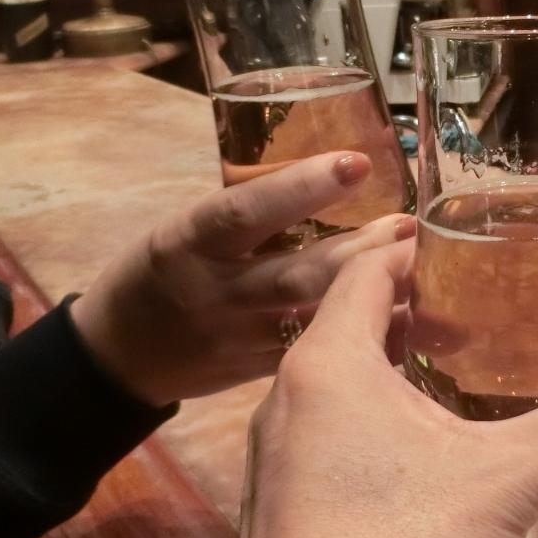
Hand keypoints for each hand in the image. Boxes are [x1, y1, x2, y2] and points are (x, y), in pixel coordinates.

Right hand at [71, 152, 413, 407]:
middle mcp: (216, 292)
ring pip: (313, 319)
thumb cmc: (160, 270)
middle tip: (411, 227)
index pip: (246, 211)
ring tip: (421, 273)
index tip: (358, 164)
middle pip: (295, 274)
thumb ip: (252, 212)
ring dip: (373, 300)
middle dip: (360, 252)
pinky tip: (406, 323)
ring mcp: (238, 339)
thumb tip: (336, 175)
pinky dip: (362, 340)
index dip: (303, 188)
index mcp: (189, 242)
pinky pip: (316, 353)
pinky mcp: (257, 374)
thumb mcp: (188, 229)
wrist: (116, 357)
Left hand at [231, 241, 537, 537]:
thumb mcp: (501, 490)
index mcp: (328, 366)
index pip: (363, 272)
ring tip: (455, 367)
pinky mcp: (282, 509)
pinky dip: (373, 415)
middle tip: (475, 302)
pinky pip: (327, 432)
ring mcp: (277, 459)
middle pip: (349, 322)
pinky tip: (423, 452)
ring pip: (336, 382)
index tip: (461, 241)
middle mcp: (289, 400)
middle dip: (411, 305)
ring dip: (391, 363)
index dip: (410, 247)